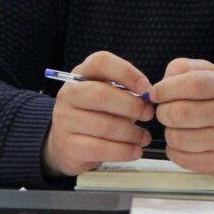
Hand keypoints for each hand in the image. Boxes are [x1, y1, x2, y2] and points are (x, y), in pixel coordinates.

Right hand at [42, 51, 154, 176]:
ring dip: (131, 133)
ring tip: (144, 137)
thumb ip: (126, 91)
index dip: (126, 73)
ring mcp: (64, 120)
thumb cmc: (95, 114)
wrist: (65, 144)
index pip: (101, 62)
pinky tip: (135, 151)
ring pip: (104, 125)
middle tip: (148, 114)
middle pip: (101, 94)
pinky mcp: (67, 145)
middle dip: (131, 106)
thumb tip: (149, 97)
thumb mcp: (108, 95)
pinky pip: (100, 148)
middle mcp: (68, 94)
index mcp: (81, 74)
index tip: (146, 89)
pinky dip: (123, 151)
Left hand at [150, 58, 213, 174]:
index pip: (193, 84)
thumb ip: (183, 69)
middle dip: (163, 112)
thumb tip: (158, 87)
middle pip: (179, 113)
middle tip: (166, 111)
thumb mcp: (211, 73)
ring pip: (177, 138)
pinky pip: (181, 158)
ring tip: (178, 127)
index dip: (166, 88)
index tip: (155, 93)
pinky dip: (174, 150)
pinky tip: (184, 142)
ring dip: (168, 132)